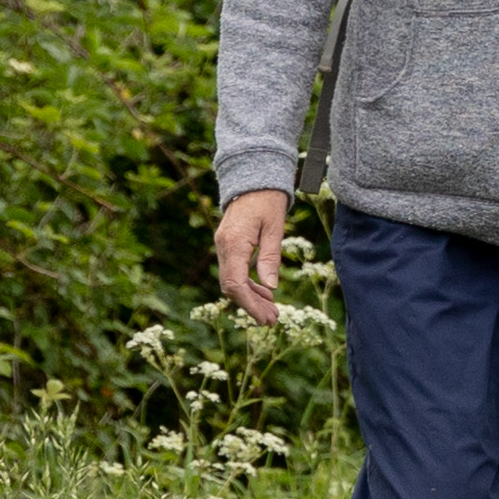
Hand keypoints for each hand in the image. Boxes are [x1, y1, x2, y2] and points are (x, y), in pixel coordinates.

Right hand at [214, 188, 298, 324]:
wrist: (253, 178)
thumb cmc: (268, 200)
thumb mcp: (275, 227)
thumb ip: (270, 257)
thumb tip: (271, 287)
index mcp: (234, 242)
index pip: (235, 283)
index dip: (249, 304)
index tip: (265, 318)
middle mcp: (224, 246)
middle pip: (232, 286)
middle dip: (251, 305)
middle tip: (273, 321)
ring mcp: (223, 246)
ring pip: (232, 281)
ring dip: (251, 297)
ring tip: (272, 311)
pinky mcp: (228, 245)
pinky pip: (234, 271)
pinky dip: (248, 284)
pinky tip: (265, 292)